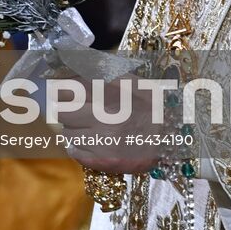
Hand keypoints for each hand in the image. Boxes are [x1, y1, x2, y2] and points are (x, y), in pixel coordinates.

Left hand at [47, 77, 173, 174]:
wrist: (172, 136)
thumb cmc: (148, 105)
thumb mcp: (127, 81)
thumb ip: (98, 73)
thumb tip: (69, 69)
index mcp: (107, 92)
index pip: (64, 89)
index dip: (58, 91)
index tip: (58, 93)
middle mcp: (102, 115)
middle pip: (61, 112)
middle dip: (65, 112)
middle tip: (75, 113)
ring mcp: (102, 140)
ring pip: (67, 134)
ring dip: (73, 130)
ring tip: (89, 129)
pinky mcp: (104, 161)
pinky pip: (75, 152)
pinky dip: (78, 148)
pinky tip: (91, 143)